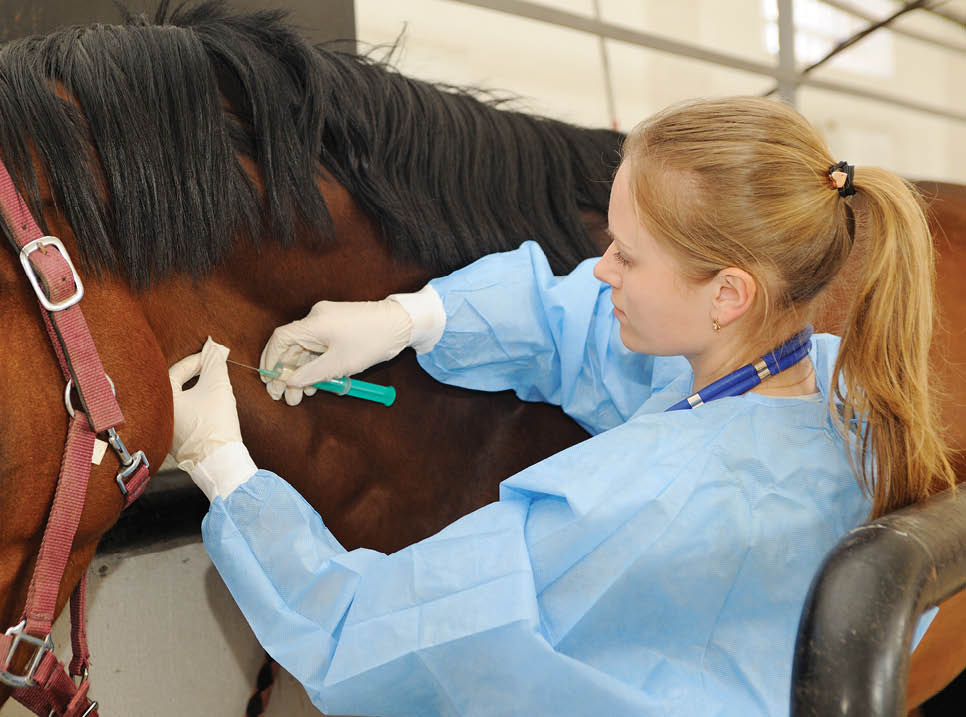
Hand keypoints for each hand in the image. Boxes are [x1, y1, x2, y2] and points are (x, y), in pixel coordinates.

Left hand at [167, 337, 243, 475]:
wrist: (222, 463)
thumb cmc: (216, 424)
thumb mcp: (218, 387)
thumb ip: (214, 363)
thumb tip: (214, 348)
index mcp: (162, 400)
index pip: (176, 371)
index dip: (196, 361)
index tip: (212, 358)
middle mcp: (157, 417)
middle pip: (174, 387)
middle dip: (193, 376)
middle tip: (210, 369)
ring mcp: (165, 433)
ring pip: (178, 404)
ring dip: (193, 393)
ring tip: (211, 388)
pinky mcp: (176, 445)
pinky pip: (182, 419)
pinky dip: (193, 410)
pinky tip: (208, 410)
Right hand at [259, 298, 413, 405]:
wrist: (401, 323)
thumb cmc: (372, 341)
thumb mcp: (339, 364)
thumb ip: (311, 374)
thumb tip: (289, 383)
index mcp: (313, 323)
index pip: (280, 339)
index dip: (271, 361)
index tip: (270, 382)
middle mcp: (316, 318)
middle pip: (291, 346)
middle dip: (287, 373)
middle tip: (286, 397)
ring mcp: (327, 320)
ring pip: (305, 348)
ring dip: (302, 371)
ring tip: (305, 395)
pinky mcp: (337, 325)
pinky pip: (318, 345)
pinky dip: (315, 363)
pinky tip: (317, 382)